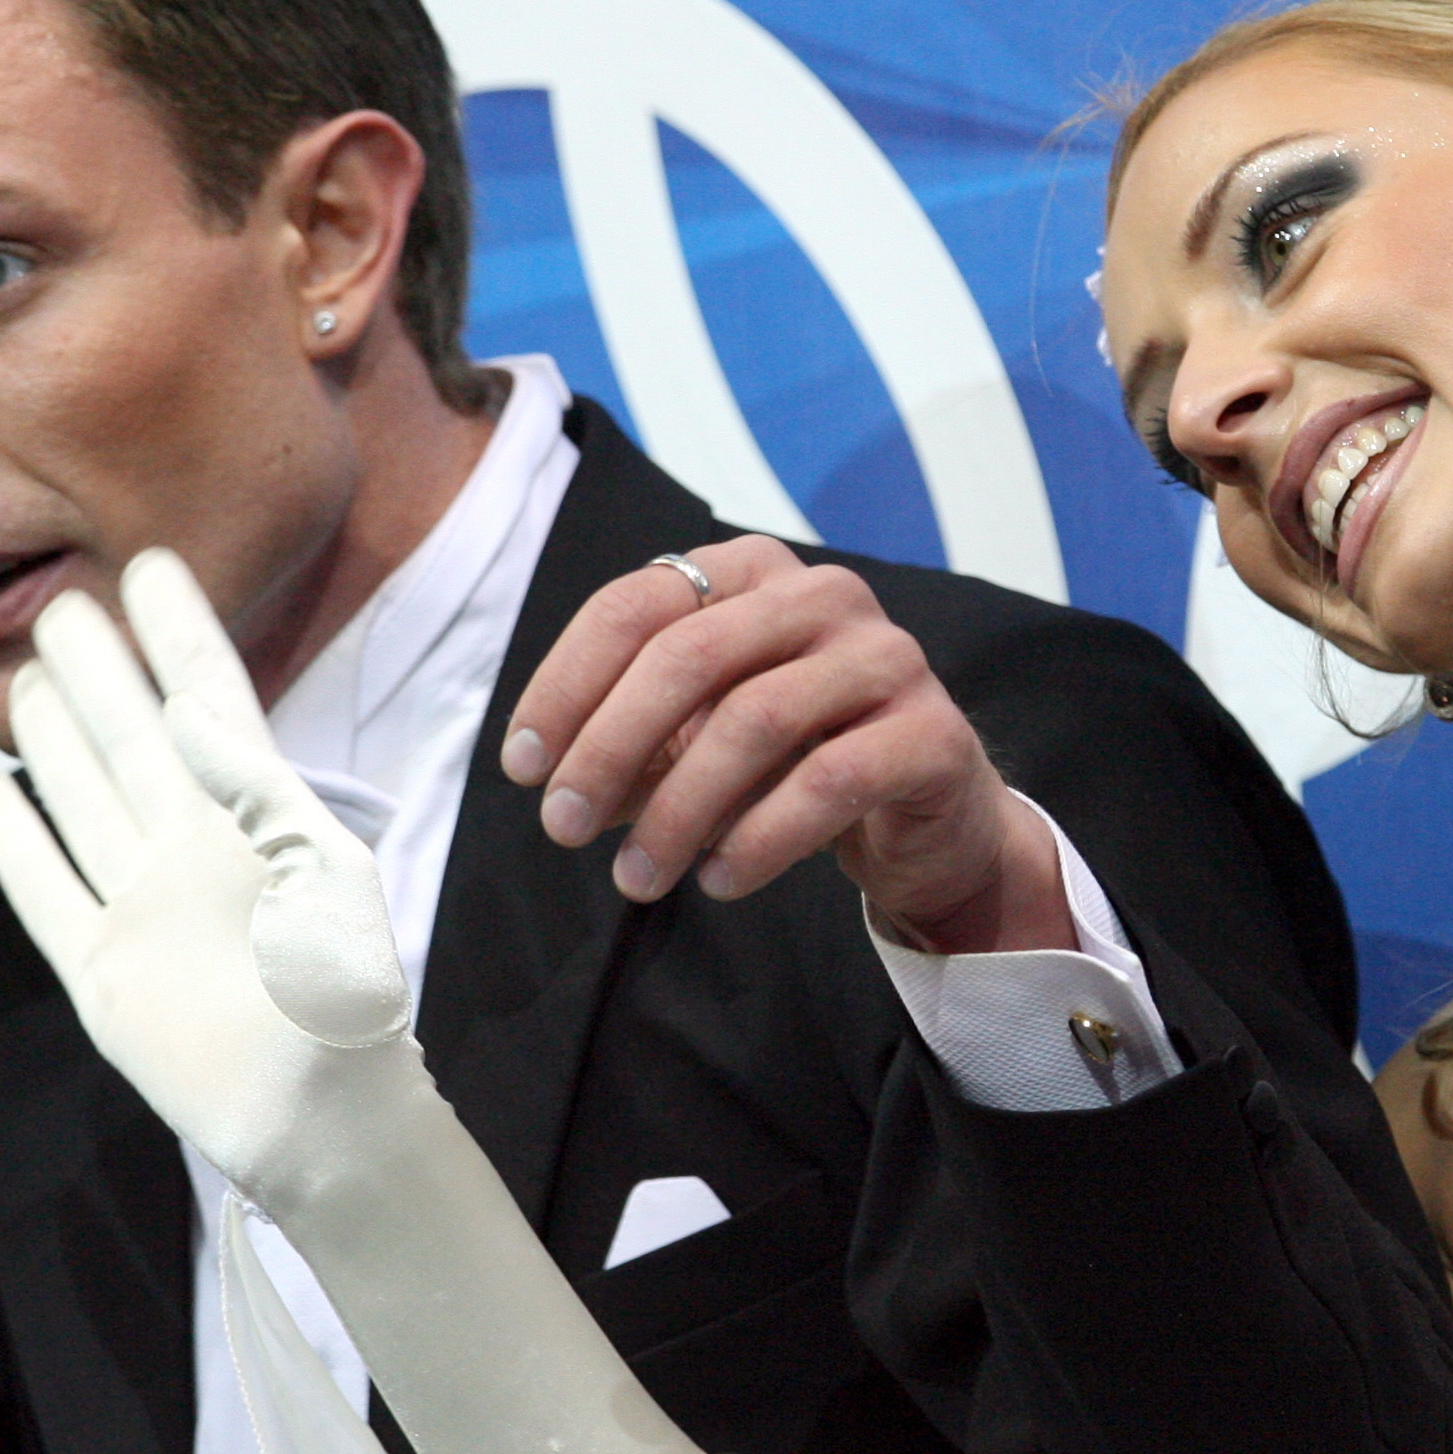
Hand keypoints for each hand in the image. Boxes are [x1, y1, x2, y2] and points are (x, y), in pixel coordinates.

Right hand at [0, 550, 425, 1207]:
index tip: (154, 566)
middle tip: (63, 604)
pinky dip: (19, 848)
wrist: (317, 1110)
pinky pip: (49, 893)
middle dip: (100, 670)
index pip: (211, 699)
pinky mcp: (102, 971)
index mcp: (256, 817)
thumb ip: (253, 783)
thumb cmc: (342, 991)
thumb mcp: (320, 868)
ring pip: (84, 802)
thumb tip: (186, 707)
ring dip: (56, 740)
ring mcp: (141, 908)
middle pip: (130, 738)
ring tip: (29, 678)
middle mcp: (191, 850)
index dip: (181, 634)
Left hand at [499, 536, 1073, 952]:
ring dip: (678, 808)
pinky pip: (829, 782)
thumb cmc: (796, 763)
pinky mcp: (931, 733)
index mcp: (753, 572)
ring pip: (755, 719)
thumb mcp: (698, 741)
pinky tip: (718, 881)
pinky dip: (759, 838)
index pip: (636, 606)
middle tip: (563, 828)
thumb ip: (633, 743)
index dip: (566, 686)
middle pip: (689, 655)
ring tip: (636, 878)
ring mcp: (886, 657)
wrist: (929, 818)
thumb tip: (552, 778)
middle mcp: (823, 594)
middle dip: (610, 746)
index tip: (521, 766)